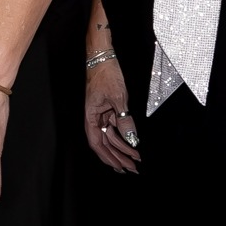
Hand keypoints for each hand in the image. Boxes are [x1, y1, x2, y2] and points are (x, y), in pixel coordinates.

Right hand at [83, 58, 138, 172]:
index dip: (109, 157)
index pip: (98, 144)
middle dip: (118, 157)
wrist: (103, 57)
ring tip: (134, 159)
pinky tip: (131, 144)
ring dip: (122, 149)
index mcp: (91, 117)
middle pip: (105, 144)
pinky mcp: (108, 109)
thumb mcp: (118, 98)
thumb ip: (125, 120)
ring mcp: (101, 114)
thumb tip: (131, 139)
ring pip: (111, 137)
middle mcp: (94, 118)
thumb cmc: (105, 74)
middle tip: (131, 168)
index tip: (121, 167)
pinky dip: (123, 137)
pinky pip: (115, 127)